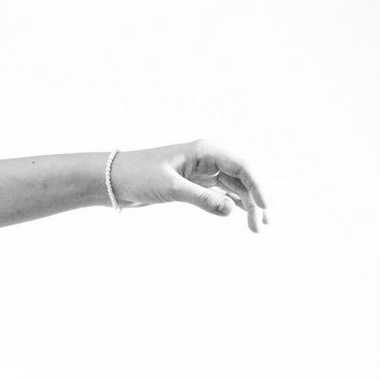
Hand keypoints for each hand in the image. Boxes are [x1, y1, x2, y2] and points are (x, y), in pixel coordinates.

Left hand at [111, 139, 266, 231]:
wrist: (114, 179)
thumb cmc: (138, 176)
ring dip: (245, 206)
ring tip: (256, 228)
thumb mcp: (171, 188)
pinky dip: (231, 205)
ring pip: (232, 188)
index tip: (265, 208)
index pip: (241, 167)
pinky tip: (241, 217)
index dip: (257, 187)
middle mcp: (207, 159)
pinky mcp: (193, 184)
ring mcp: (201, 172)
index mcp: (205, 151)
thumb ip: (201, 199)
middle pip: (241, 179)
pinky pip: (220, 193)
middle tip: (260, 227)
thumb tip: (231, 212)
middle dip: (254, 201)